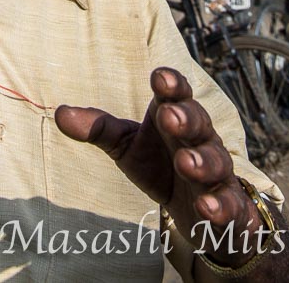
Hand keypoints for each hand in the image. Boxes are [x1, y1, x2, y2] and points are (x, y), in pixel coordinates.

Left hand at [55, 68, 265, 267]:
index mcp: (176, 117)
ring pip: (215, 162)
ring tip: (186, 164)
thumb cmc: (161, 164)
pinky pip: (228, 204)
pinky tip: (208, 208)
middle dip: (184, 118)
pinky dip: (220, 206)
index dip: (171, 85)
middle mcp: (200, 139)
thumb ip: (98, 129)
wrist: (201, 210)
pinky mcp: (228, 206)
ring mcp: (217, 173)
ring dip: (201, 162)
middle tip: (168, 115)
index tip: (159, 77)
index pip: (177, 94)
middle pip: (198, 123)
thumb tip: (59, 114)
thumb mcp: (127, 145)